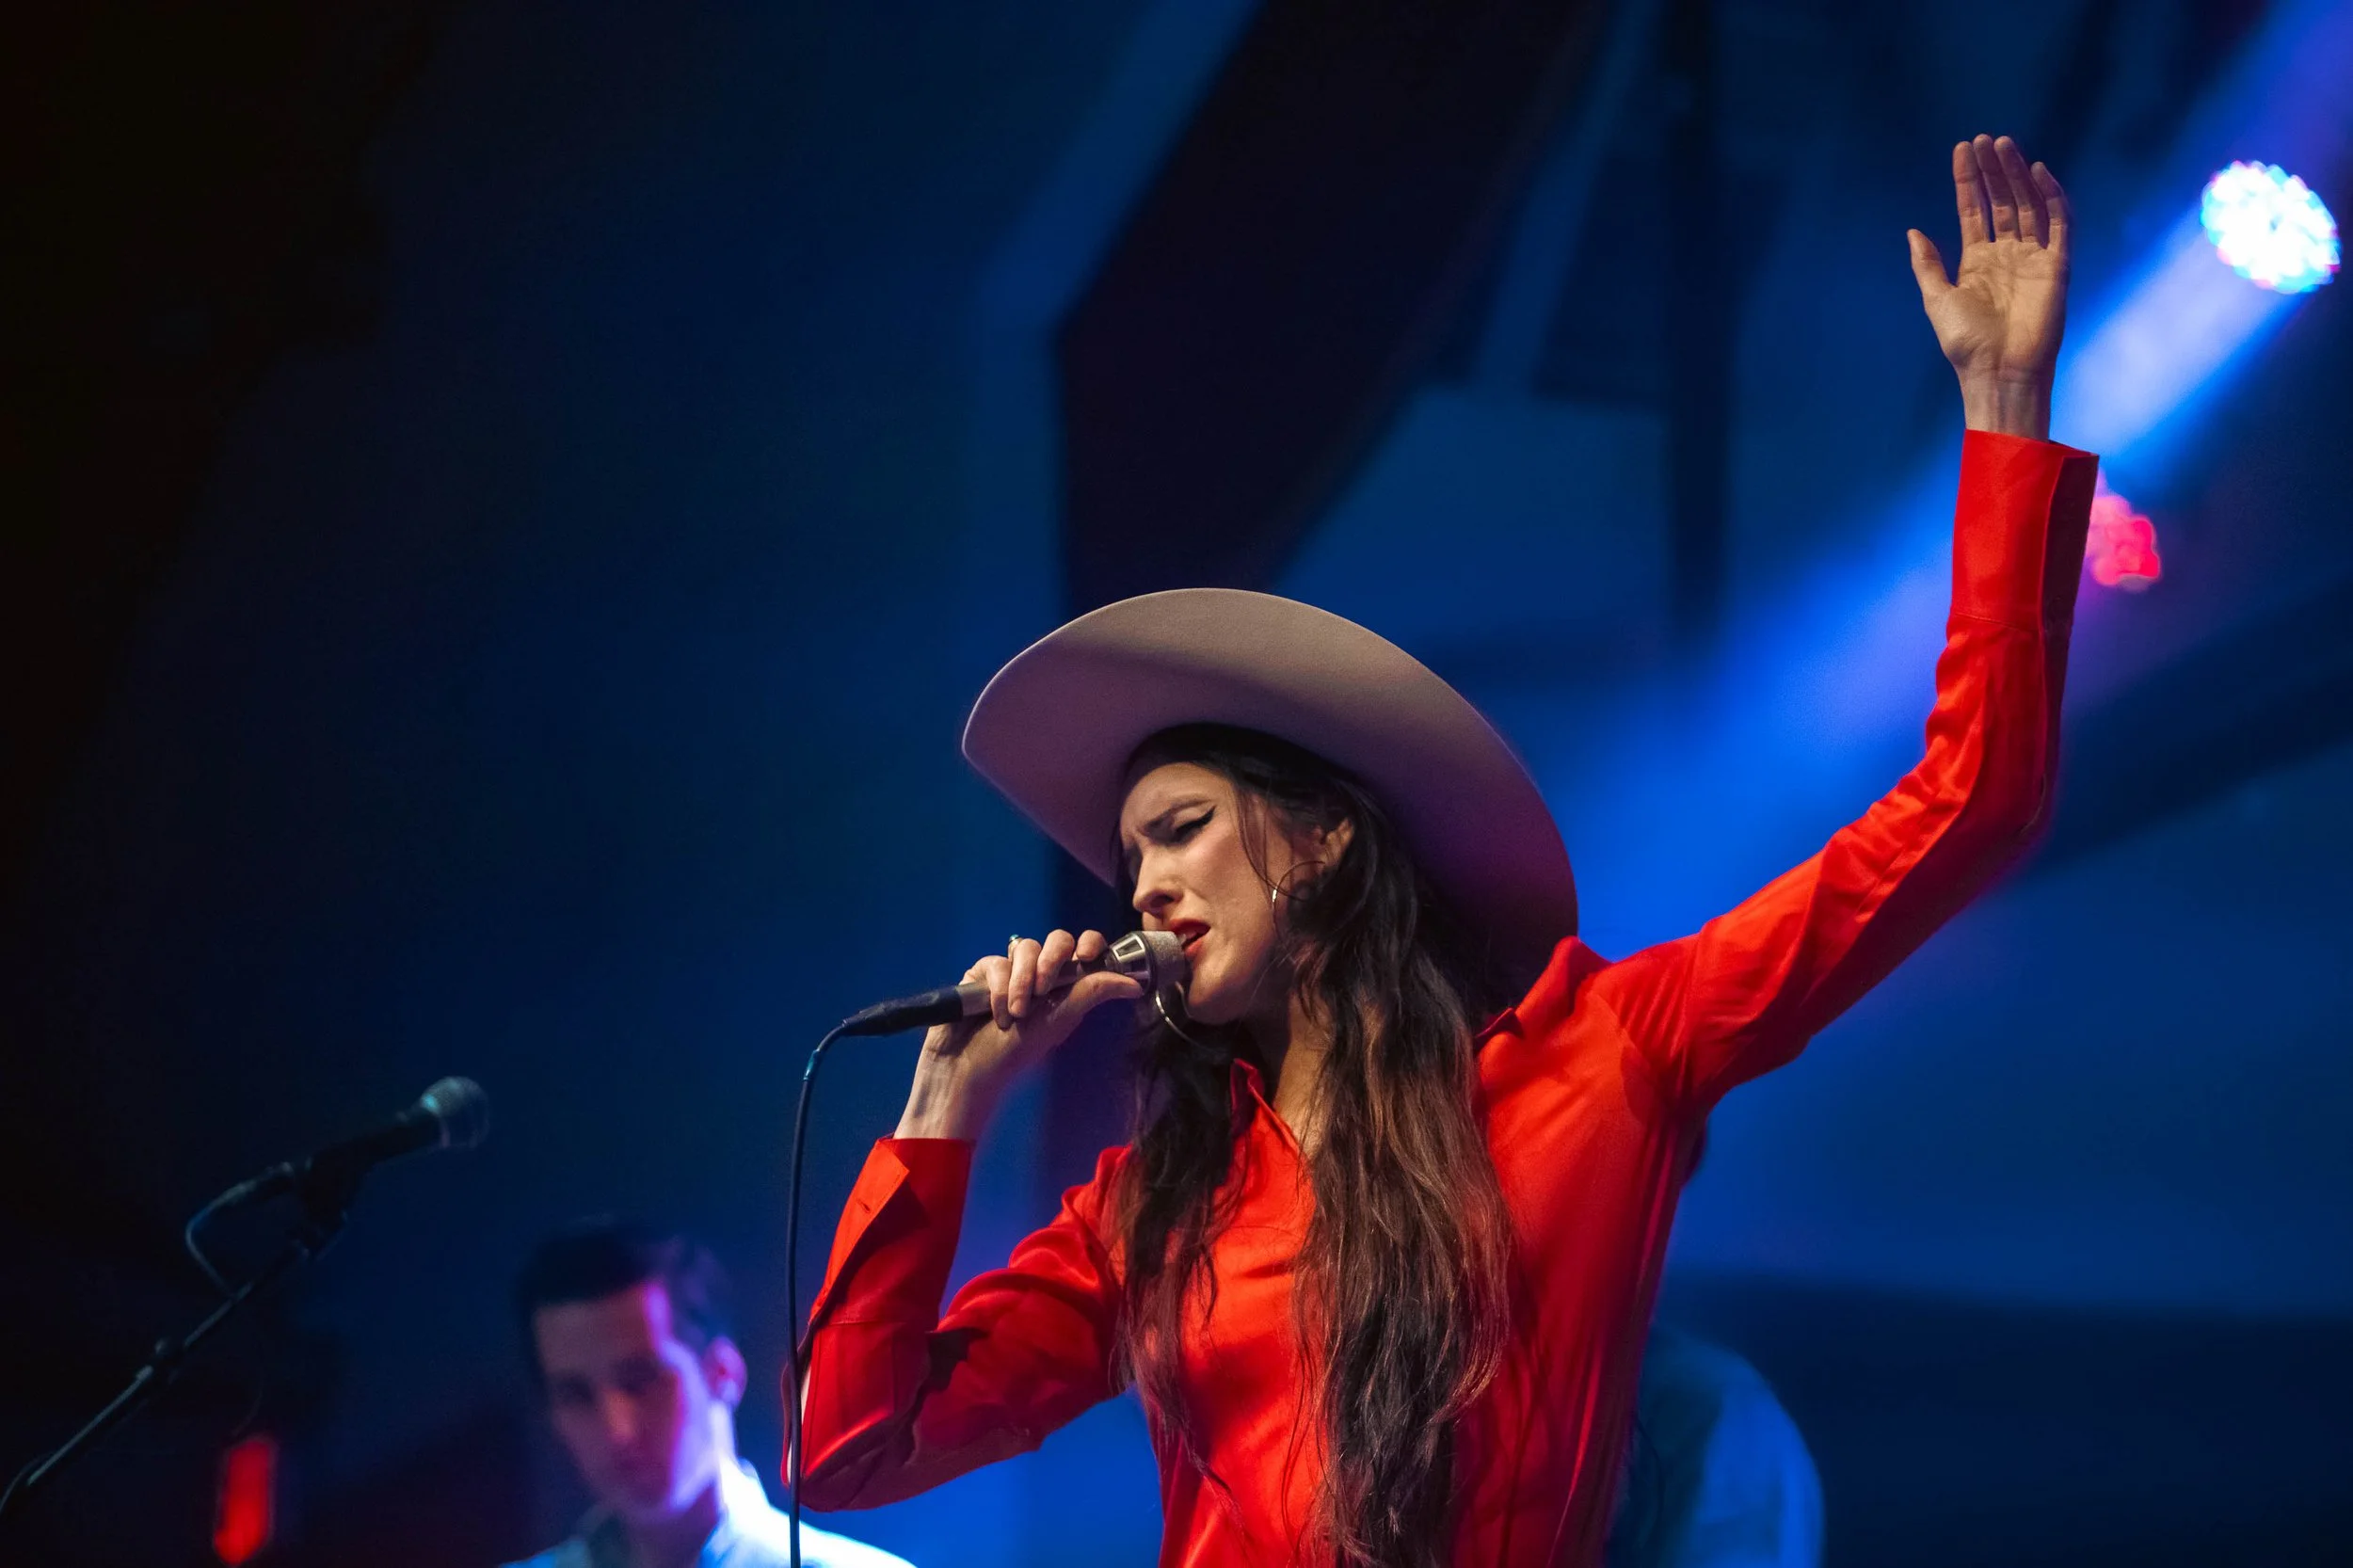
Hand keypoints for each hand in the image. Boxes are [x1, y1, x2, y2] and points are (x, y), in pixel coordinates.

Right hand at [894, 930, 1143, 1141]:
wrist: (968, 1070)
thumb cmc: (1017, 1052)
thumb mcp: (1060, 1020)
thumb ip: (1094, 993)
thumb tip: (1136, 984)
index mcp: (1066, 986)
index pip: (1084, 948)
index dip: (1089, 943)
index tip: (1086, 955)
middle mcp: (1040, 974)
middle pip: (1056, 940)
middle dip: (1051, 959)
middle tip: (1045, 987)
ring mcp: (1011, 972)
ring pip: (1024, 947)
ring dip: (1022, 981)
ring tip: (1017, 1014)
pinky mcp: (982, 974)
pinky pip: (996, 962)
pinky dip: (998, 988)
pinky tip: (996, 1013)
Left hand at [1907, 134, 2071, 439]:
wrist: (1998, 371)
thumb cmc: (1965, 343)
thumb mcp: (1937, 298)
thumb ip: (1926, 265)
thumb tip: (1912, 231)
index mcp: (1977, 261)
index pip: (1974, 209)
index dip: (1968, 180)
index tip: (1962, 149)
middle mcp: (2007, 254)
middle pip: (2002, 201)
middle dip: (1993, 170)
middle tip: (1985, 139)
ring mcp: (2034, 257)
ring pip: (2028, 204)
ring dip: (2017, 174)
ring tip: (2003, 145)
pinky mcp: (2058, 264)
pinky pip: (2059, 223)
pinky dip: (2051, 196)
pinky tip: (2037, 172)